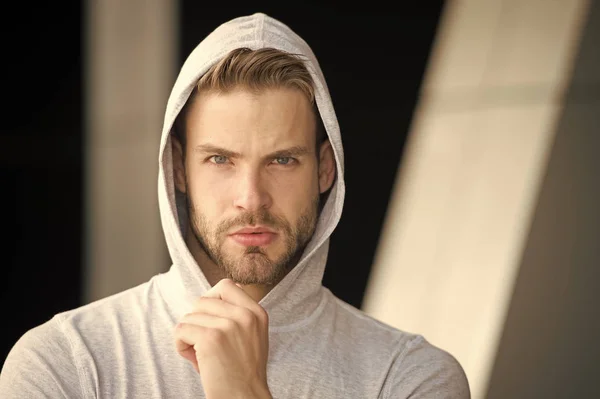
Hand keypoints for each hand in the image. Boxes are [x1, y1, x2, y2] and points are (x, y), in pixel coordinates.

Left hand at [174, 279, 271, 398]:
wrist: (245, 398)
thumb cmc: (242, 372)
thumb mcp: (252, 335)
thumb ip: (238, 315)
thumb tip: (209, 297)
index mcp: (257, 312)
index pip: (226, 286)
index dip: (210, 300)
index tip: (209, 320)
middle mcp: (245, 315)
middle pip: (202, 301)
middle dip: (196, 321)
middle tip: (203, 342)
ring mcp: (229, 325)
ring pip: (189, 316)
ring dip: (188, 335)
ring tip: (200, 354)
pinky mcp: (211, 338)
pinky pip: (181, 330)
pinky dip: (180, 345)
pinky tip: (193, 359)